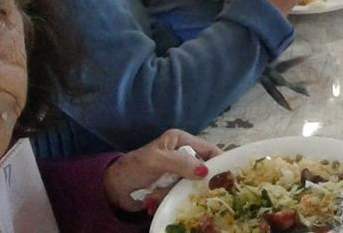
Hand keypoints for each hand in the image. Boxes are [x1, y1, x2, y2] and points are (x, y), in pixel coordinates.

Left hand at [103, 129, 219, 212]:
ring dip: (178, 193)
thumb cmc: (134, 167)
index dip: (220, 161)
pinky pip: (181, 195)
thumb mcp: (157, 161)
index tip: (229, 176)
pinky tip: (156, 202)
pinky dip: (171, 200)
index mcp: (181, 141)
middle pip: (203, 170)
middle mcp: (183, 155)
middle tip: (199, 194)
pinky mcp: (172, 188)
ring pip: (192, 185)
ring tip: (161, 195)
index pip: (209, 149)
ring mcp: (178, 173)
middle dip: (198, 183)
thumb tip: (205, 171)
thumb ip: (180, 163)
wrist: (113, 188)